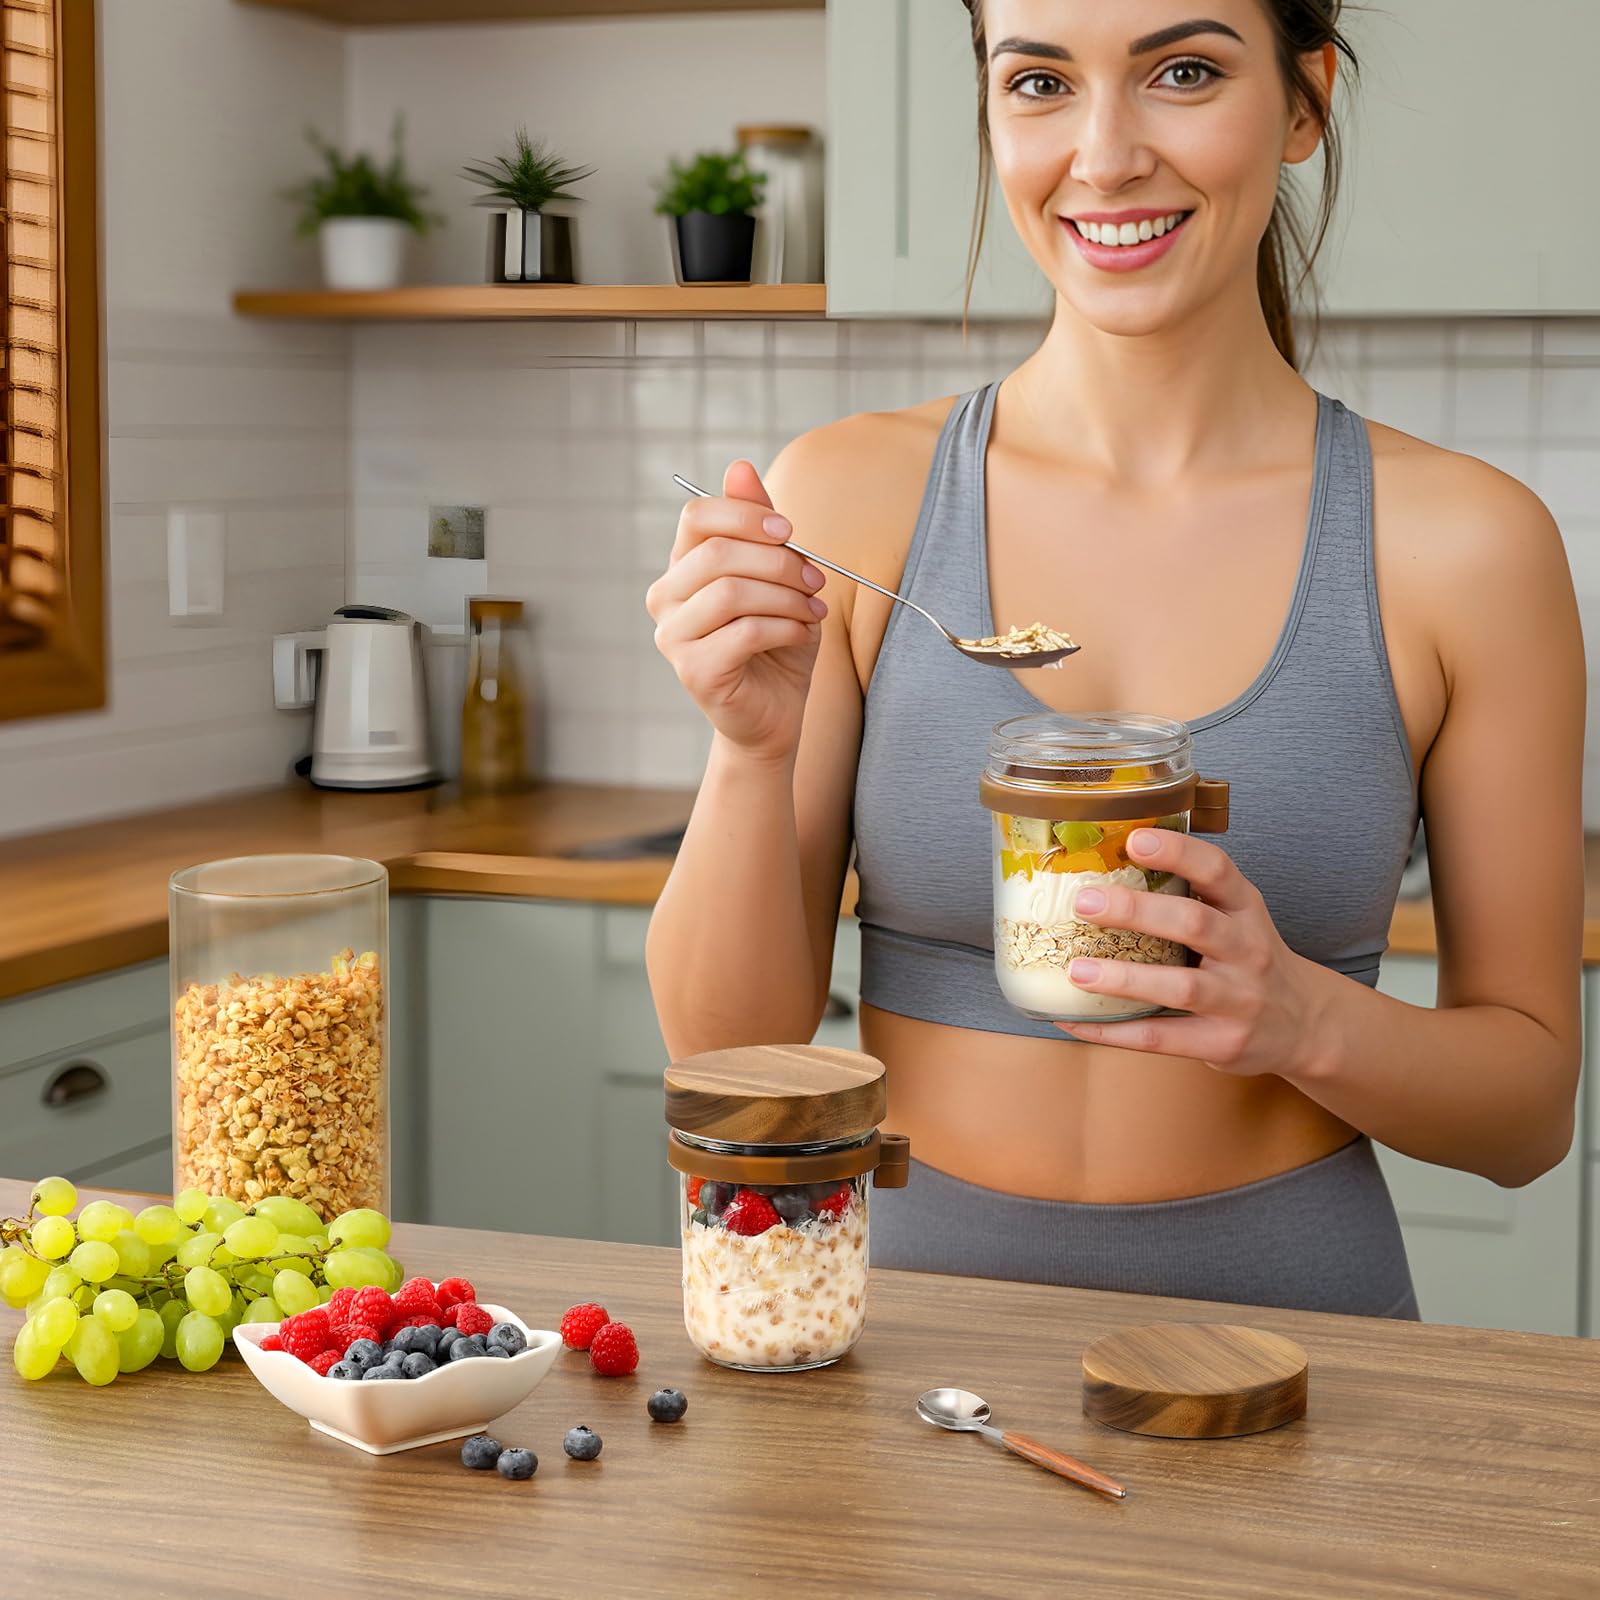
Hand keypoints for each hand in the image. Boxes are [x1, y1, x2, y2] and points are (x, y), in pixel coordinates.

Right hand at [645, 460, 828, 763]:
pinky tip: (802, 634)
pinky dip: (784, 627)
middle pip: (716, 554)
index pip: (697, 516)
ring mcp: (673, 637)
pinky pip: (743, 633)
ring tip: (814, 610)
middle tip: (815, 579)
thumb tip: (740, 466)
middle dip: (777, 562)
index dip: (746, 515)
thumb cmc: (776, 641)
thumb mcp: (778, 577)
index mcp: (682, 567)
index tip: (789, 531)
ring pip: (731, 593)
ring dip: (785, 597)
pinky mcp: (693, 671)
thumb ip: (760, 527)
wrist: (775, 712)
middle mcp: (666, 598)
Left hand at [1055, 828, 1328, 1076]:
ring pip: (1181, 986)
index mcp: (1246, 909)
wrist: (1304, 1024)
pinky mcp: (1222, 1042)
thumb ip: (1191, 894)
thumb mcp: (1237, 917)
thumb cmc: (1249, 959)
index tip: (1134, 840)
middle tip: (1085, 902)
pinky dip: (1113, 1030)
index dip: (1178, 853)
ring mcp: (1238, 1000)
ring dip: (1124, 978)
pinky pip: (1161, 1037)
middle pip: (1194, 924)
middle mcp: (1247, 950)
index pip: (1217, 871)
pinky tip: (1074, 1020)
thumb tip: (1105, 864)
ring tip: (1077, 969)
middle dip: (1137, 912)